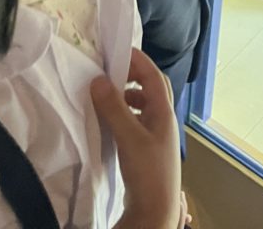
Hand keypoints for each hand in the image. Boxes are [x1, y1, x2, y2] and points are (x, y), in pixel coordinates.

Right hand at [93, 48, 180, 228]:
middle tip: (111, 72)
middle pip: (152, 88)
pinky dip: (125, 114)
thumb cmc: (148, 172)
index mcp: (164, 112)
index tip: (117, 51)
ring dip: (128, 95)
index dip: (138, 60)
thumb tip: (98, 80)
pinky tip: (111, 122)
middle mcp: (163, 121)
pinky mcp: (147, 150)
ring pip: (144, 105)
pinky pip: (137, 121)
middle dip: (133, 75)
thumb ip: (114, 108)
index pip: (154, 75)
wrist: (156, 211)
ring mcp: (157, 136)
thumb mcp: (129, 137)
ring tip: (108, 96)